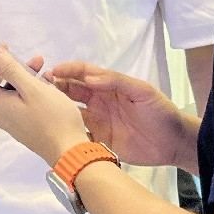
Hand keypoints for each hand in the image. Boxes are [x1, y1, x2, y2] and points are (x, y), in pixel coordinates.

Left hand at [0, 44, 91, 165]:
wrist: (71, 151)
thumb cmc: (52, 117)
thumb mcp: (31, 87)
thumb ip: (8, 67)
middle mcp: (1, 113)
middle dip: (4, 64)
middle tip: (14, 49)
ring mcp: (14, 120)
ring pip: (10, 90)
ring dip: (21, 73)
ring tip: (40, 61)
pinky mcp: (27, 123)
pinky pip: (22, 100)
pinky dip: (30, 86)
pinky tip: (47, 79)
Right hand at [47, 61, 195, 166]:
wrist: (173, 143)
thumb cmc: (160, 112)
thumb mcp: (142, 91)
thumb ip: (116, 81)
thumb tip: (88, 76)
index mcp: (108, 86)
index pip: (83, 73)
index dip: (68, 71)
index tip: (52, 72)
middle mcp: (99, 101)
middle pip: (71, 91)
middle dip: (55, 86)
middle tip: (40, 88)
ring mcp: (97, 121)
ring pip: (70, 111)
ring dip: (57, 108)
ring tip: (41, 108)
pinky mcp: (98, 140)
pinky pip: (77, 134)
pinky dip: (65, 131)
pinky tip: (54, 131)